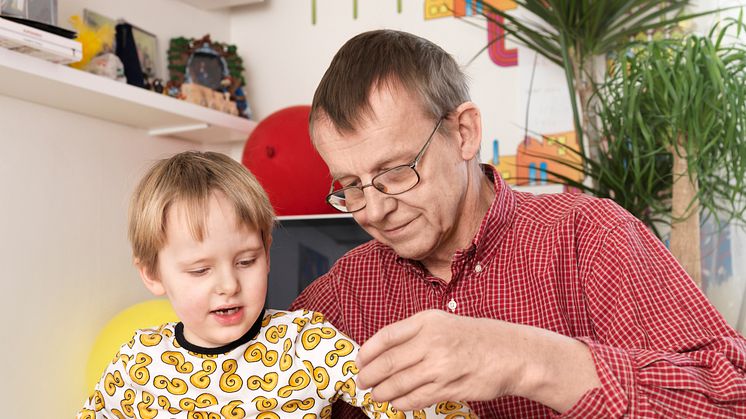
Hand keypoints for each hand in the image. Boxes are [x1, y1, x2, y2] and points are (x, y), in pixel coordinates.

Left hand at [355, 309, 599, 411]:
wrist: (511, 353)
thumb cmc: (474, 337)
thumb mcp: (442, 323)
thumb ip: (413, 333)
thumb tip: (381, 352)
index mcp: (427, 321)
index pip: (386, 336)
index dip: (367, 352)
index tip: (359, 361)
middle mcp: (431, 342)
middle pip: (387, 363)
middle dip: (369, 376)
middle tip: (362, 382)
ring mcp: (440, 367)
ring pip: (399, 384)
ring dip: (382, 392)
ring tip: (376, 394)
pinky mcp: (449, 388)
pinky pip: (416, 398)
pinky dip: (401, 403)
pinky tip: (395, 402)